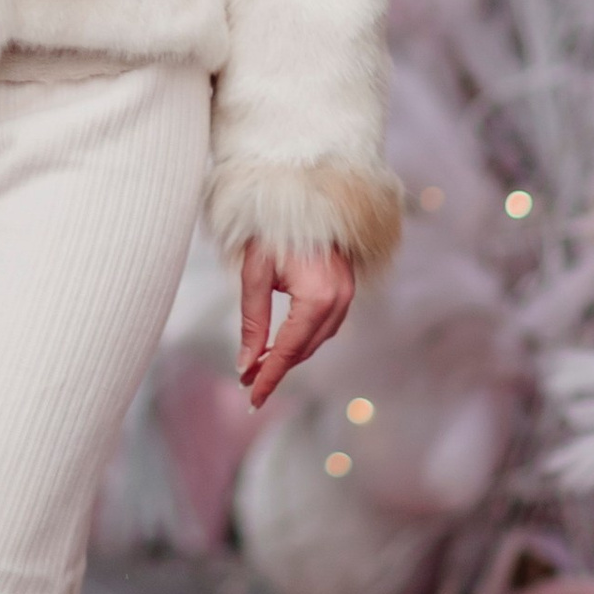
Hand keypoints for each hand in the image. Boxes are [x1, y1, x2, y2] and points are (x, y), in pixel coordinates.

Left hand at [238, 243, 356, 407]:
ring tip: (260, 367)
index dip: (269, 377)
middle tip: (248, 381)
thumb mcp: (255, 274)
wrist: (301, 195)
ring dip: (290, 355)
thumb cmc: (274, 230)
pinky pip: (325, 326)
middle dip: (276, 368)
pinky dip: (303, 339)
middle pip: (304, 349)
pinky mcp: (346, 289)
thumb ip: (253, 322)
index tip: (252, 398)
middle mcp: (338, 300)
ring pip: (316, 340)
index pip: (288, 350)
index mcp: (317, 297)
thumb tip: (246, 364)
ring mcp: (347, 295)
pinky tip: (282, 343)